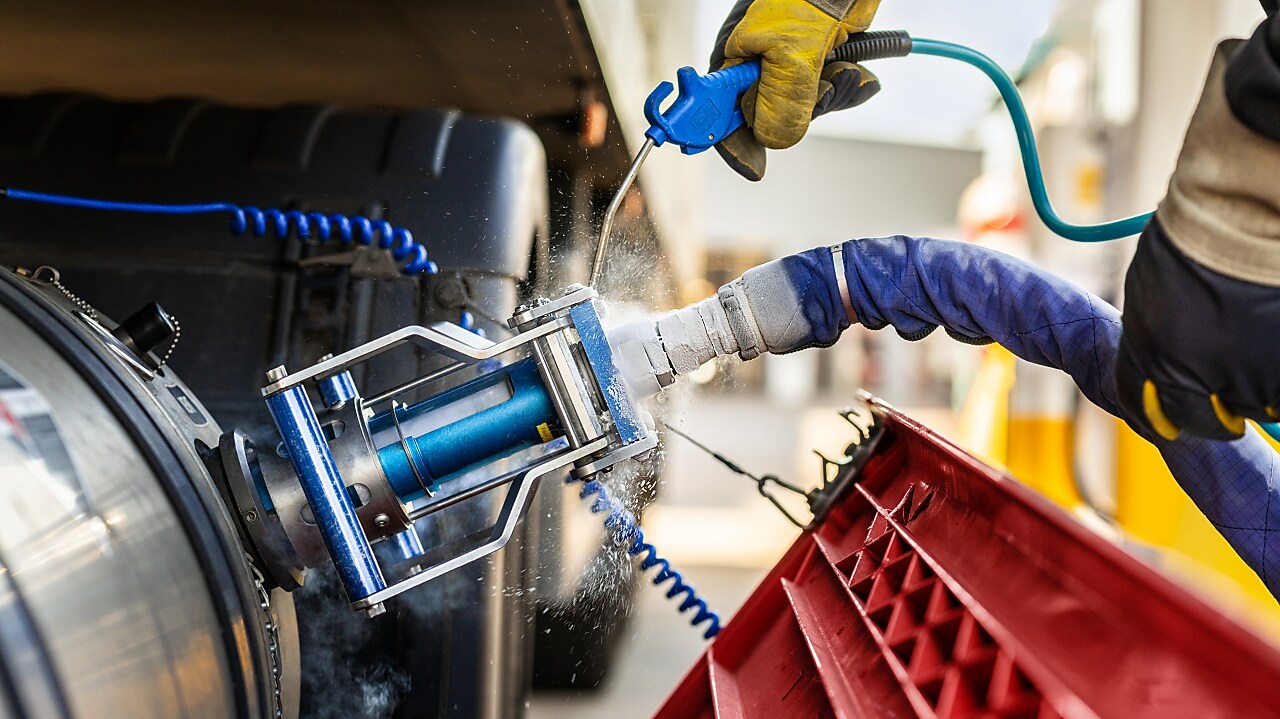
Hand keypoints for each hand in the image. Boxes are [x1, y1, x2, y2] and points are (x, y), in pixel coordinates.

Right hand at [710, 0, 883, 180]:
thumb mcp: (793, 51)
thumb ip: (782, 98)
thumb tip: (772, 139)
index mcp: (736, 57)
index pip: (724, 112)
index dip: (738, 142)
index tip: (753, 167)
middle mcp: (758, 64)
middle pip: (769, 117)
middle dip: (801, 110)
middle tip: (821, 87)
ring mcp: (786, 65)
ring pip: (803, 108)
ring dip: (831, 94)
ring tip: (843, 67)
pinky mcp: (814, 63)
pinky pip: (825, 94)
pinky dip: (844, 86)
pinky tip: (852, 68)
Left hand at [1115, 38, 1279, 440]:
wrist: (1244, 202)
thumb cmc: (1197, 231)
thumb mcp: (1154, 290)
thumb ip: (1158, 337)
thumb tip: (1167, 361)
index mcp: (1152, 356)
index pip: (1148, 409)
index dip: (1161, 418)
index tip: (1172, 423)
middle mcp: (1198, 375)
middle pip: (1207, 421)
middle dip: (1216, 413)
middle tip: (1230, 398)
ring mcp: (1253, 375)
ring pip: (1259, 403)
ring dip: (1260, 382)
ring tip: (1262, 337)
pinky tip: (1275, 334)